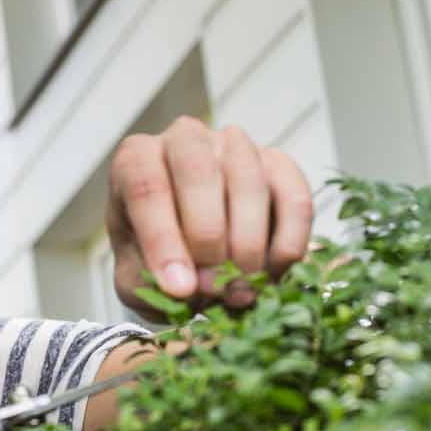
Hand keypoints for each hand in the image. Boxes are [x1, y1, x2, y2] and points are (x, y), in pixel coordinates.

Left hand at [107, 117, 312, 317]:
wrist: (188, 254)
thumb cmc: (151, 257)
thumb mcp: (135, 275)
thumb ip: (152, 280)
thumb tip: (189, 287)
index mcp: (136, 159)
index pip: (145, 187)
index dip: (163, 240)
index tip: (178, 287)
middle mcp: (184, 140)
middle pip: (198, 173)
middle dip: (208, 238)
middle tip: (212, 286)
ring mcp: (235, 146)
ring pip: (250, 184)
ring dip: (248, 246)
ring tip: (238, 291)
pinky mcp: (278, 164)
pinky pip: (295, 199)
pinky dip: (288, 243)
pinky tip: (272, 275)